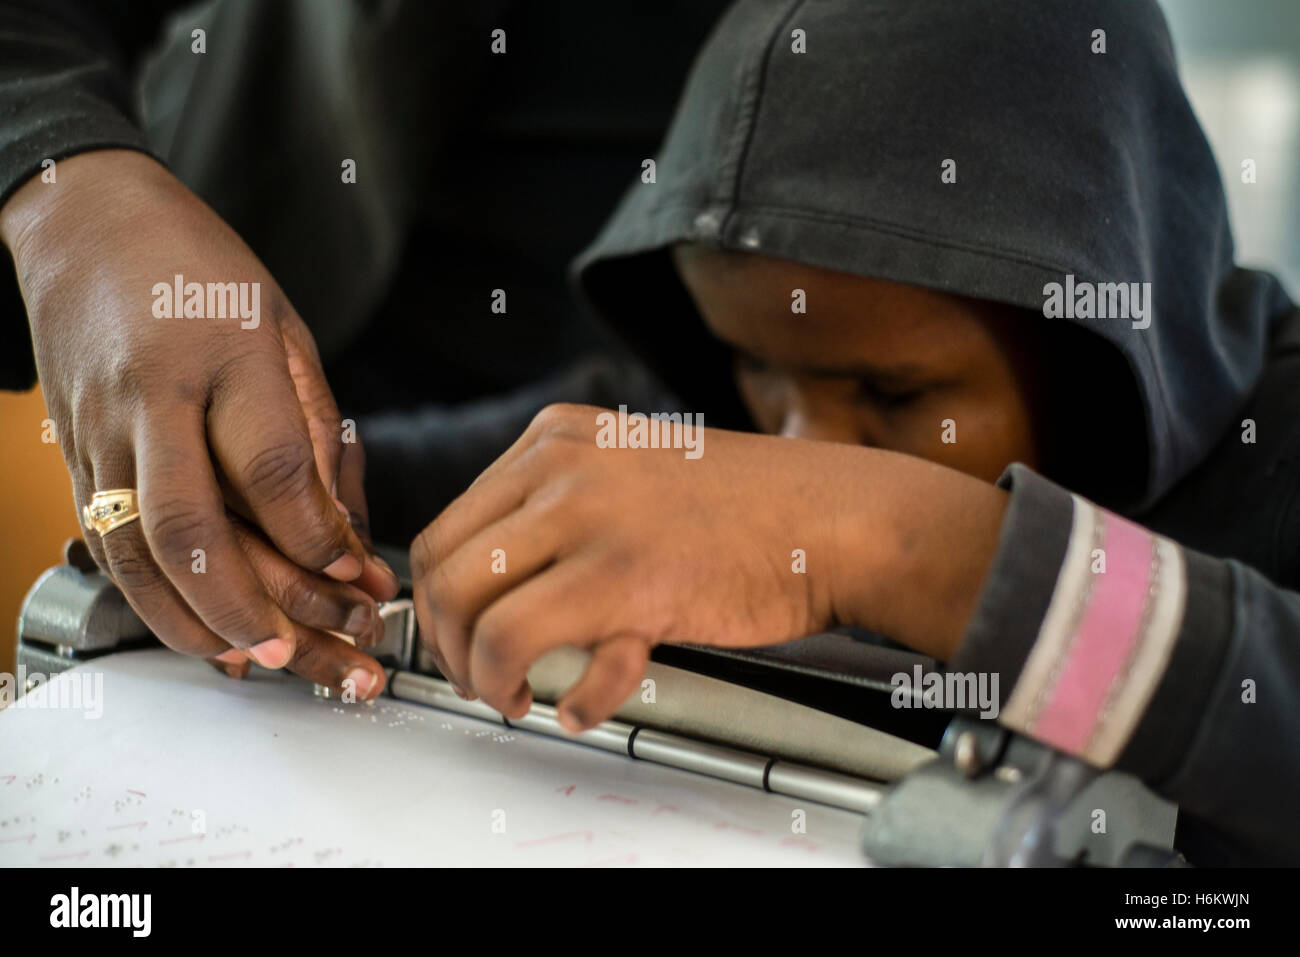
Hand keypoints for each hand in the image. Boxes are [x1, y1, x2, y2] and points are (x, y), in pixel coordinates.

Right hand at [1, 150, 398, 694]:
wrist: (86, 221)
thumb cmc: (200, 271)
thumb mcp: (284, 330)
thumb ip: (312, 431)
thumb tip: (345, 532)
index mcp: (221, 354)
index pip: (272, 468)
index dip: (318, 538)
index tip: (358, 576)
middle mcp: (151, 398)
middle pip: (191, 528)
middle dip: (251, 607)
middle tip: (304, 654)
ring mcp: (100, 430)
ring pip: (137, 554)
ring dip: (197, 622)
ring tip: (258, 661)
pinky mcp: (74, 455)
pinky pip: (110, 545)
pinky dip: (156, 601)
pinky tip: (202, 629)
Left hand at [410, 403, 1008, 730]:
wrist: (836, 520)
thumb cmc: (750, 511)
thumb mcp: (632, 476)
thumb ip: (563, 514)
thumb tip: (503, 587)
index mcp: (556, 438)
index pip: (449, 526)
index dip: (444, 602)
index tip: (465, 639)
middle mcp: (560, 465)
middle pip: (442, 567)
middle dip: (448, 643)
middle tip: (480, 679)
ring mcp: (588, 514)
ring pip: (467, 608)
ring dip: (480, 673)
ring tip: (515, 695)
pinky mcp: (621, 574)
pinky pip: (519, 647)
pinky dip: (535, 691)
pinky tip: (576, 705)